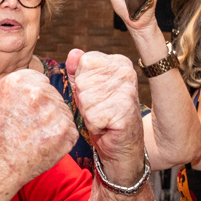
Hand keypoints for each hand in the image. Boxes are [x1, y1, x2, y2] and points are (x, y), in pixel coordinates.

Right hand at [0, 70, 77, 186]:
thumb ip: (21, 89)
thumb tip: (41, 85)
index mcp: (19, 81)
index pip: (41, 82)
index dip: (35, 99)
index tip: (27, 111)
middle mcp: (37, 92)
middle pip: (54, 96)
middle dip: (46, 111)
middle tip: (30, 128)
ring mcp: (53, 112)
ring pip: (64, 113)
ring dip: (54, 125)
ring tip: (35, 138)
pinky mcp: (65, 131)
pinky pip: (70, 131)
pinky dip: (61, 140)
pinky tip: (44, 147)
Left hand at [65, 49, 144, 183]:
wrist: (122, 147)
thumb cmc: (104, 117)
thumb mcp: (87, 90)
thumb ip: (78, 70)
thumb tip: (73, 53)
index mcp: (119, 62)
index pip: (84, 62)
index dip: (82, 84)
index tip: (96, 96)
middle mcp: (126, 72)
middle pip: (82, 81)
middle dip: (84, 100)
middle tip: (99, 109)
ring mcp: (127, 90)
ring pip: (85, 98)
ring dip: (88, 113)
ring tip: (102, 117)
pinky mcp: (125, 109)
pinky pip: (91, 115)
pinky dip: (94, 125)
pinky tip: (106, 126)